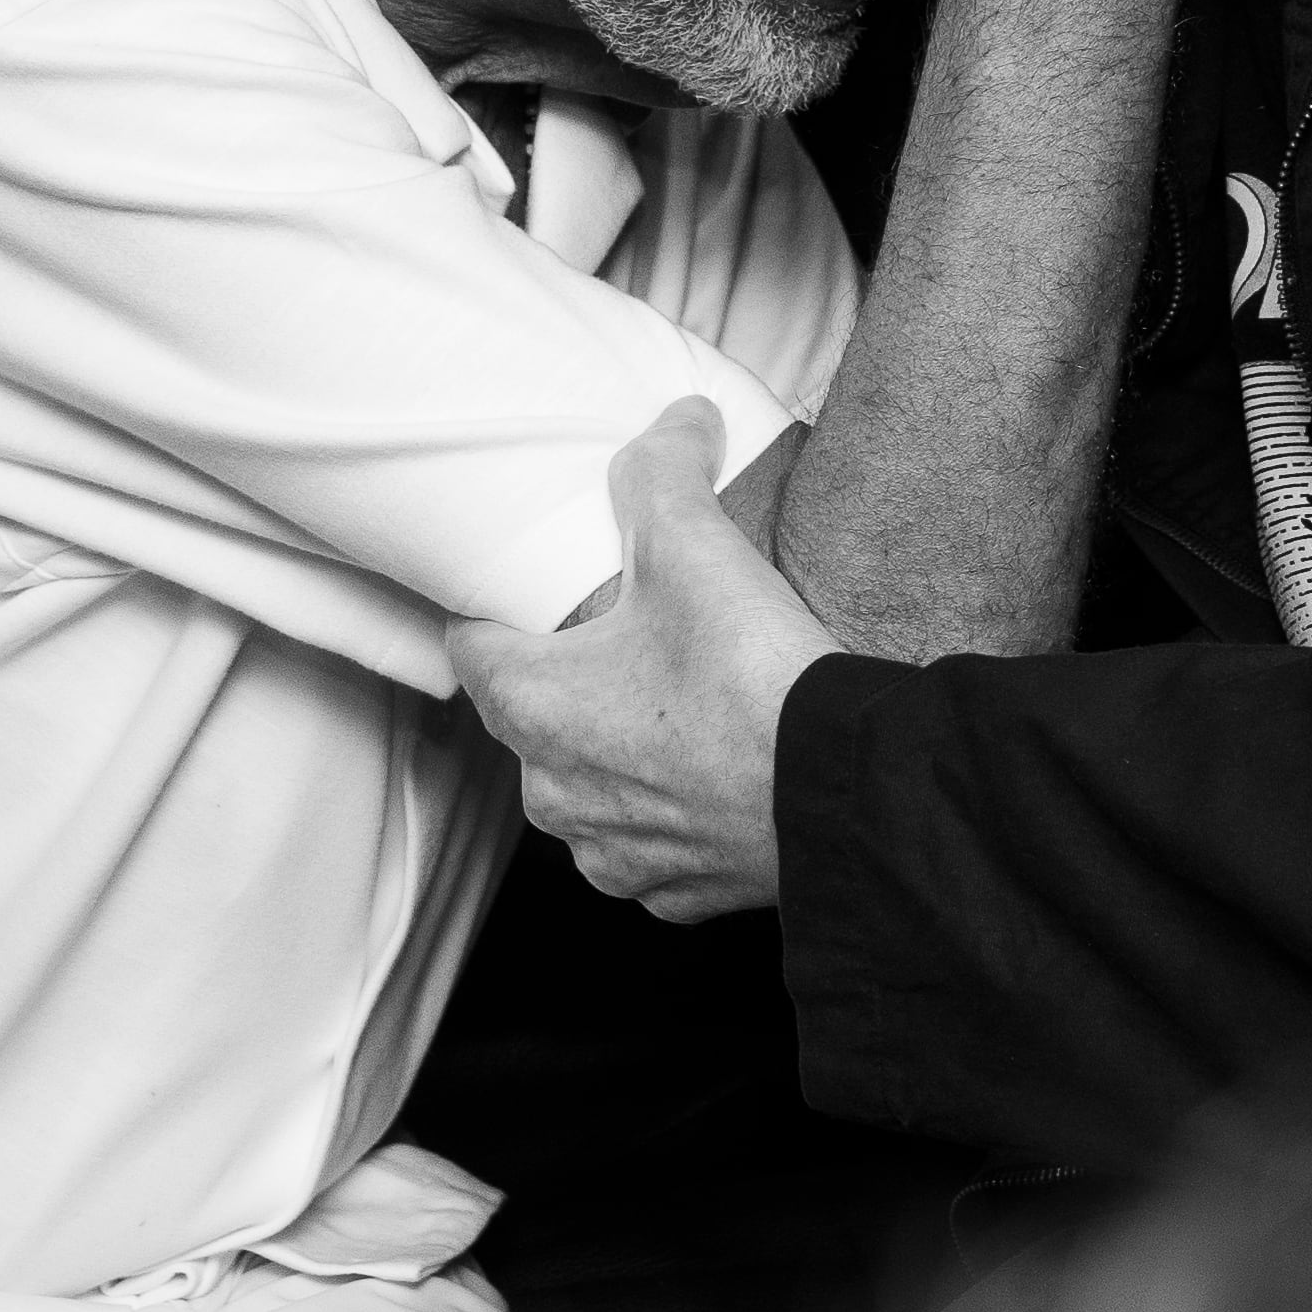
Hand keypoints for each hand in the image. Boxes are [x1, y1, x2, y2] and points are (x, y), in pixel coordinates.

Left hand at [448, 401, 841, 920]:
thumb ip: (665, 469)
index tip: (530, 586)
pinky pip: (649, 839)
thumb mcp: (695, 545)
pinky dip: (672, 803)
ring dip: (618, 747)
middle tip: (627, 628)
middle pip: (532, 715)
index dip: (496, 606)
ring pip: (589, 784)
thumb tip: (677, 420)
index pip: (468, 645)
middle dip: (568, 676)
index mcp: (534, 708)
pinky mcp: (676, 890)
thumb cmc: (752, 682)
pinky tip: (718, 764)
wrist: (843, 795)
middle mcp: (556, 795)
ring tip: (680, 698)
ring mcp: (614, 851)